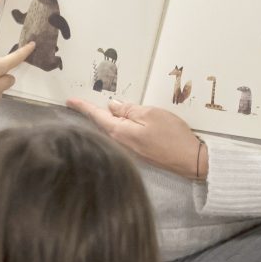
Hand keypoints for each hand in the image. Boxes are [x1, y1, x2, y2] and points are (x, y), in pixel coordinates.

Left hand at [66, 98, 204, 179]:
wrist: (191, 160)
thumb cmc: (172, 135)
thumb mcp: (150, 114)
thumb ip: (128, 109)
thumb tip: (112, 106)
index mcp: (119, 132)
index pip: (96, 116)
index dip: (83, 107)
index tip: (69, 101)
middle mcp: (120, 144)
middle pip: (102, 124)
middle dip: (92, 113)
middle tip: (80, 102)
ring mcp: (129, 151)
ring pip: (113, 131)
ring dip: (106, 120)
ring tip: (99, 108)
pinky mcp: (139, 154)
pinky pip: (123, 136)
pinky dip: (118, 127)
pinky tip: (119, 121)